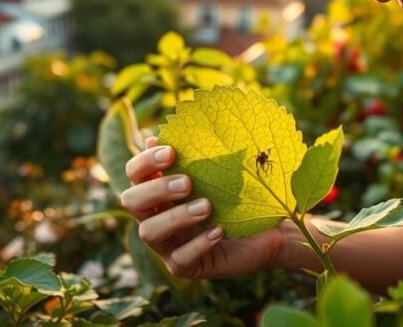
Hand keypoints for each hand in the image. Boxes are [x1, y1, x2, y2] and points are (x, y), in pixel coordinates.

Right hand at [119, 137, 288, 278]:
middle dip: (156, 189)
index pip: (134, 173)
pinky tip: (219, 231)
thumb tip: (160, 137)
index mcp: (158, 188)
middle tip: (188, 183)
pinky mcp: (183, 266)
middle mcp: (155, 215)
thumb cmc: (241, 196)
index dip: (145, 162)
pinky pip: (179, 259)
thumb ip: (196, 156)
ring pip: (149, 232)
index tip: (172, 153)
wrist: (271, 231)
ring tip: (206, 207)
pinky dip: (198, 244)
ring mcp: (166, 243)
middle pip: (130, 201)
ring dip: (176, 217)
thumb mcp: (223, 172)